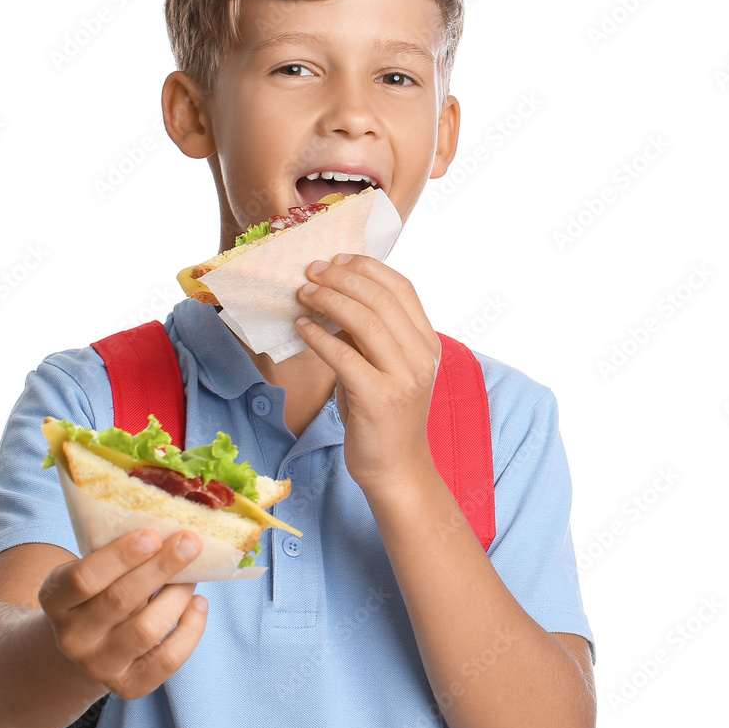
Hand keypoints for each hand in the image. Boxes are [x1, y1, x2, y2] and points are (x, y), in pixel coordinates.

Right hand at [38, 529, 207, 699]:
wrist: (86, 647)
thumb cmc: (99, 591)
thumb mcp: (94, 569)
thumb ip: (121, 552)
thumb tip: (172, 528)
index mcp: (55, 598)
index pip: (83, 578)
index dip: (120, 556)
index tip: (152, 535)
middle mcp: (71, 637)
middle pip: (119, 600)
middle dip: (160, 567)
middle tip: (189, 543)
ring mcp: (97, 665)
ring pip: (146, 630)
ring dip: (177, 596)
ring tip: (192, 575)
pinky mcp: (127, 686)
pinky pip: (167, 660)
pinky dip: (191, 629)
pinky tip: (197, 604)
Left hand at [295, 253, 440, 493]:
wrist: (396, 469)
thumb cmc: (383, 415)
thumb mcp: (384, 366)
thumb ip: (370, 335)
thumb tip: (333, 297)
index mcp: (427, 342)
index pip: (402, 288)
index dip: (368, 267)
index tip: (337, 258)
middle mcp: (420, 356)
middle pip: (381, 299)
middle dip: (342, 278)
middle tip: (311, 272)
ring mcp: (403, 378)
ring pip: (365, 321)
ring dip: (329, 300)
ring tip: (303, 293)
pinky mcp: (378, 399)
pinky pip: (344, 355)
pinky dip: (318, 336)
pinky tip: (301, 327)